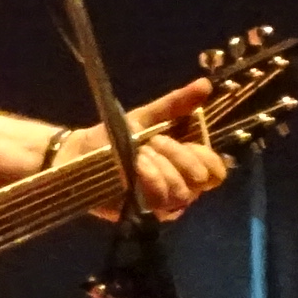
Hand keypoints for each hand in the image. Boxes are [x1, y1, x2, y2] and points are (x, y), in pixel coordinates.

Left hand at [86, 80, 233, 219]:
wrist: (81, 152)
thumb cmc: (119, 136)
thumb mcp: (148, 116)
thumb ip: (177, 104)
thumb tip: (205, 84)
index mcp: (186, 164)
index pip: (215, 172)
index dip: (208, 158)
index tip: (188, 139)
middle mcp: (179, 187)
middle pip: (199, 181)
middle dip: (180, 156)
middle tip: (155, 140)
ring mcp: (162, 203)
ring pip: (180, 193)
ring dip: (163, 168)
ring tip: (141, 153)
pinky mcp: (143, 213)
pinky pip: (158, 203)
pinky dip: (152, 179)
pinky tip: (137, 165)